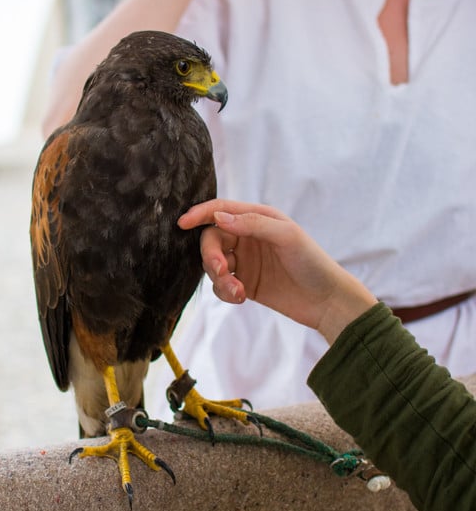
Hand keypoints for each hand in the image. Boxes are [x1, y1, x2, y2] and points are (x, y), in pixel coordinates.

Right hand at [179, 200, 376, 343]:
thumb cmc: (312, 261)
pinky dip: (224, 291)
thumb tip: (218, 217)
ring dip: (219, 278)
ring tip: (237, 291)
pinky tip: (240, 297)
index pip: (221, 210)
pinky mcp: (244, 284)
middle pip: (212, 240)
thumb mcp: (286, 236)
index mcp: (258, 218)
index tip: (182, 224)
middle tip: (221, 270)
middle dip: (211, 255)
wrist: (327, 301)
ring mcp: (245, 262)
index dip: (200, 214)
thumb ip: (252, 223)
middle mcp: (248, 238)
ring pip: (214, 265)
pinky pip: (221, 285)